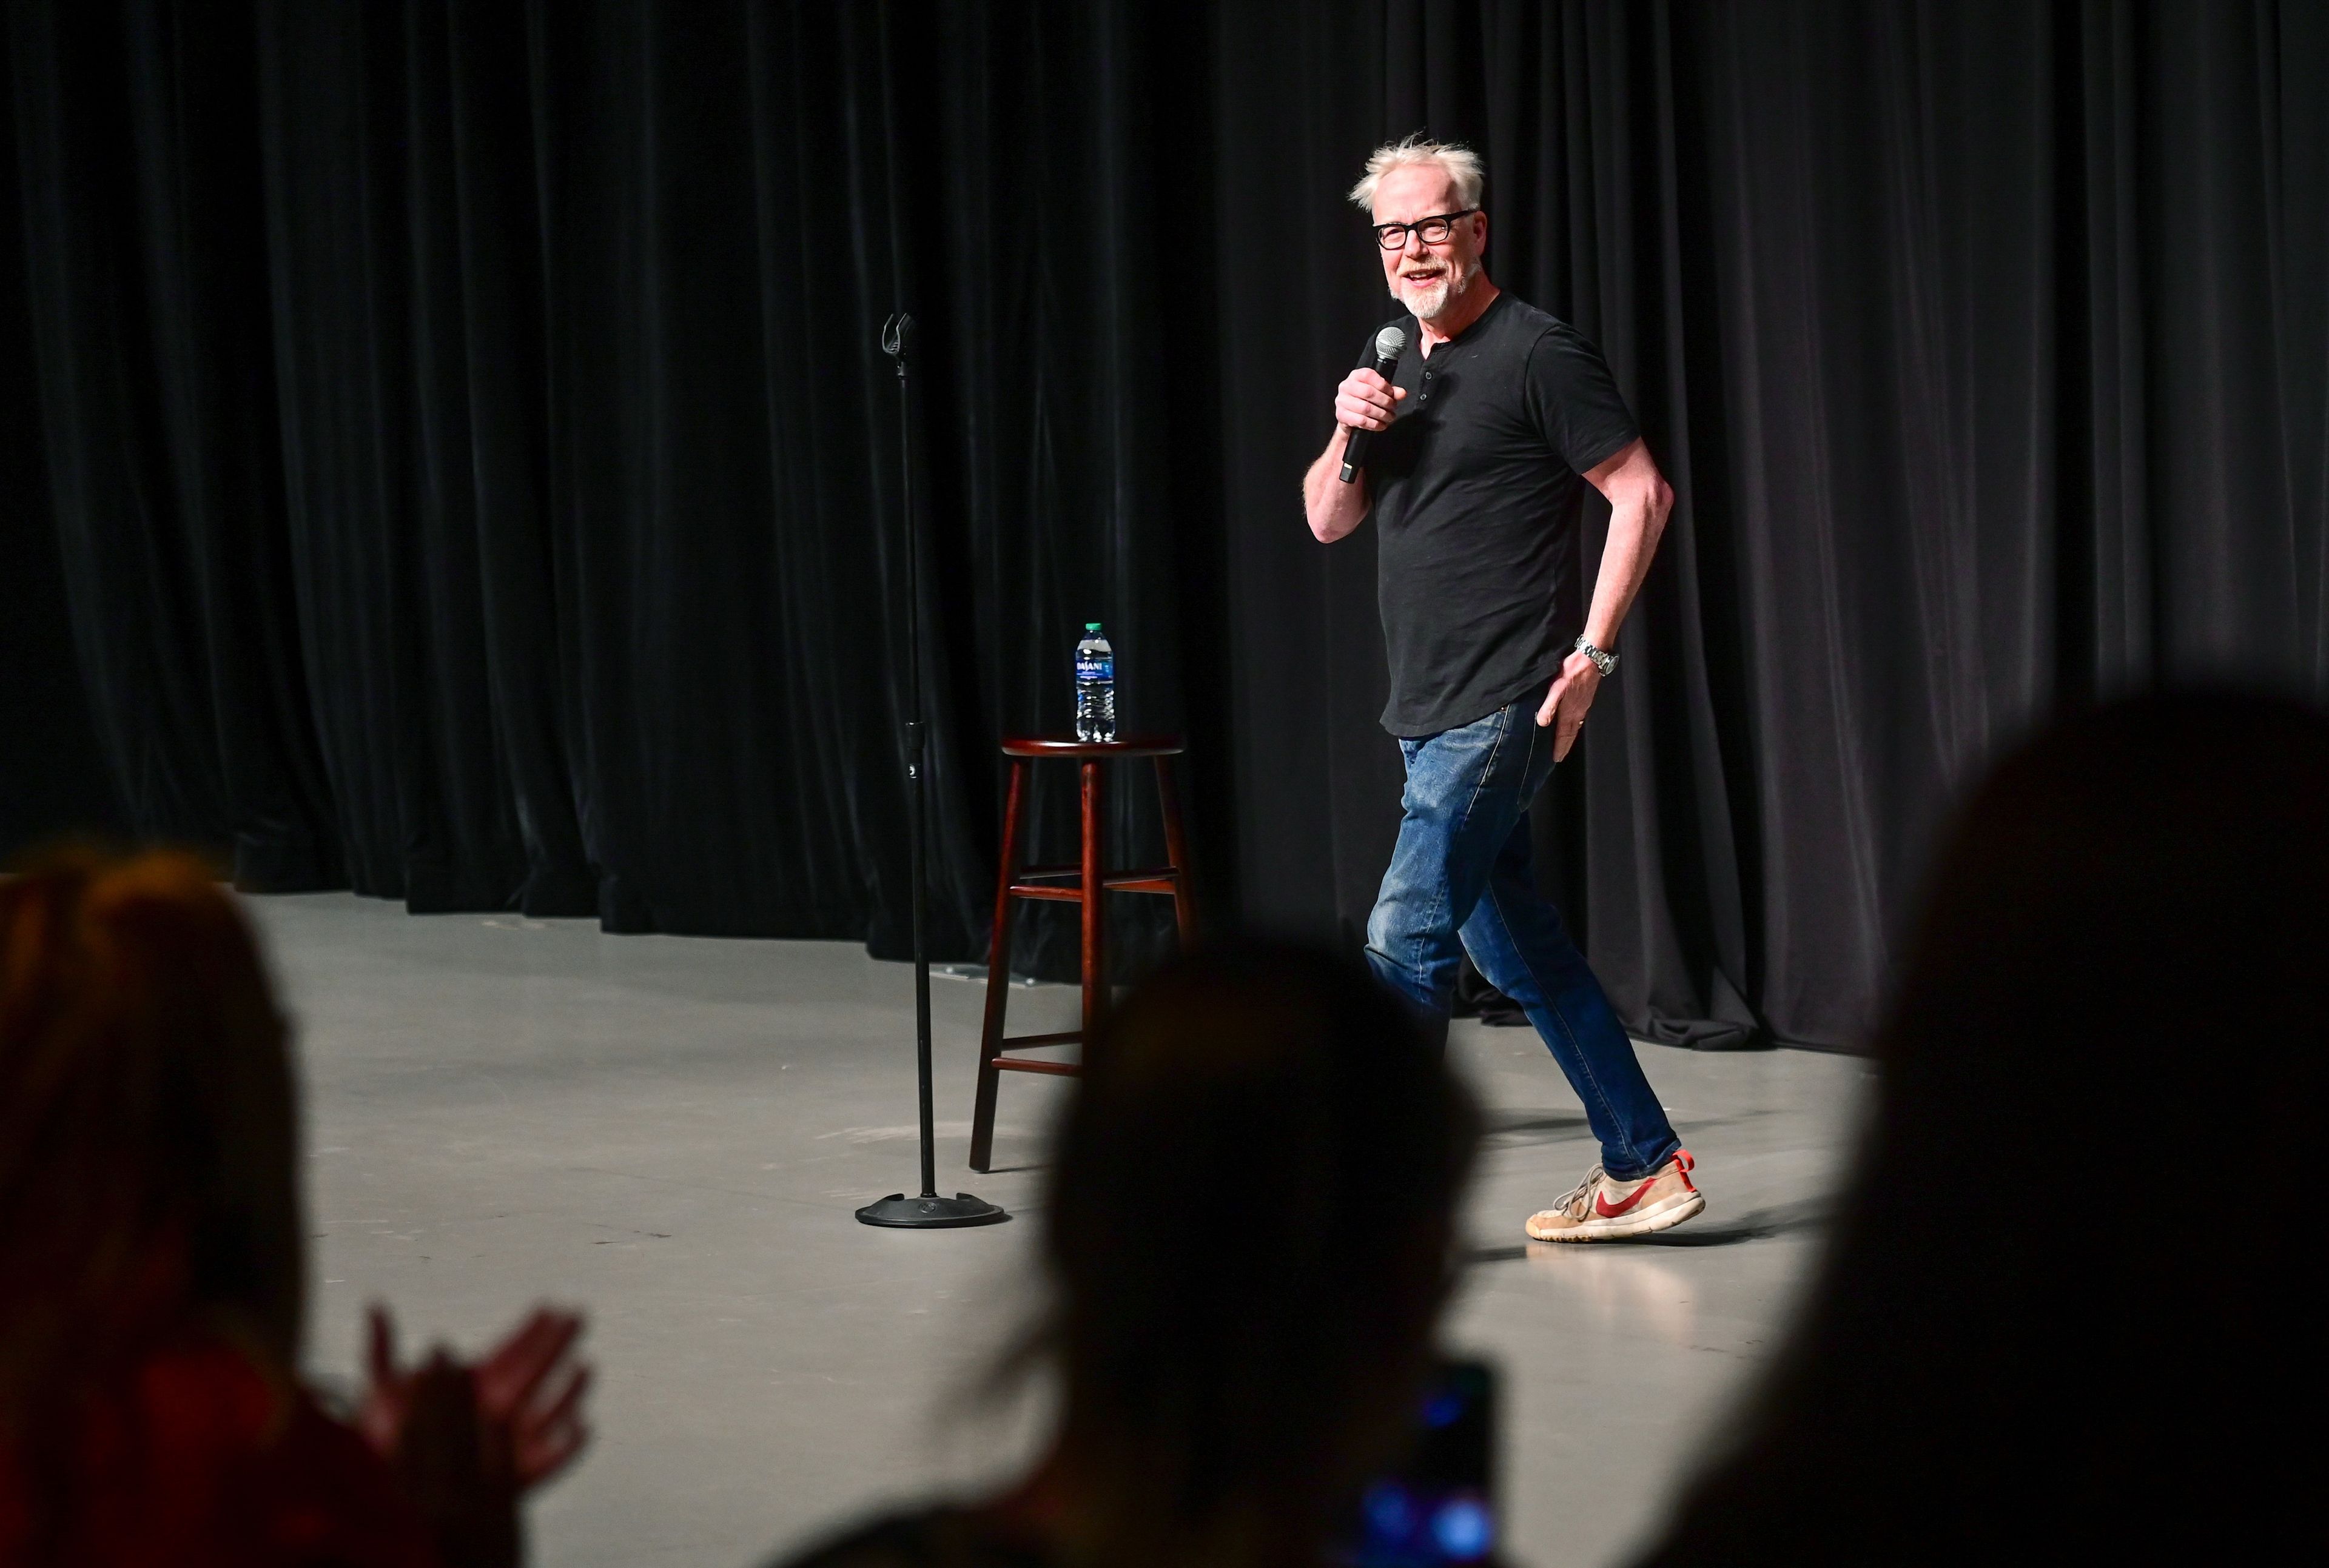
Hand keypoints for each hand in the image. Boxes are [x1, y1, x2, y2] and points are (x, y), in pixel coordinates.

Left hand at [362, 1303, 591, 1492]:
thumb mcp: (381, 1391)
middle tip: (577, 1315)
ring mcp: (508, 1438)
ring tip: (585, 1367)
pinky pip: (550, 1459)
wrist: (392, 1492)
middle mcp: (497, 1408)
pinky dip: (570, 1446)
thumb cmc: (386, 1443)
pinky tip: (583, 1428)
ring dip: (570, 1389)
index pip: (510, 1351)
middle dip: (557, 1343)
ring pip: (550, 1409)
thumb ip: (381, 1351)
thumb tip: (374, 1306)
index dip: (530, 1329)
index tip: (549, 1307)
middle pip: (536, 1370)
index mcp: (474, 1385)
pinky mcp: (515, 1474)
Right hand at [1333, 367, 1406, 432]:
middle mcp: (1346, 386)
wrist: (1349, 417)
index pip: (1369, 376)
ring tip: (1389, 417)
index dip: (1383, 386)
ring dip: (1381, 414)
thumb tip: (1402, 393)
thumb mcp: (1379, 393)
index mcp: (1356, 376)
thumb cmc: (1364, 401)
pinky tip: (1381, 424)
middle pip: (1368, 392)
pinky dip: (1374, 424)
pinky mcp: (1341, 415)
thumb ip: (1391, 392)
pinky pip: (1361, 420)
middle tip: (1392, 407)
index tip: (1392, 394)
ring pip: (1365, 408)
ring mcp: (1342, 401)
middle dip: (1384, 401)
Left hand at [1535, 650, 1601, 760]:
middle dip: (1565, 746)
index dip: (1559, 747)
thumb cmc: (1572, 671)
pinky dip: (1574, 726)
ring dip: (1569, 737)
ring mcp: (1583, 705)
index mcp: (1570, 711)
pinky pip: (1578, 718)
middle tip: (1560, 756)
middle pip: (1571, 734)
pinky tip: (1572, 723)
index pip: (1564, 734)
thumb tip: (1543, 723)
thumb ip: (1549, 705)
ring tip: (1565, 744)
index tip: (1556, 758)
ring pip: (1575, 726)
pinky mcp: (1585, 698)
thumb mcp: (1557, 688)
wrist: (1591, 659)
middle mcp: (1578, 712)